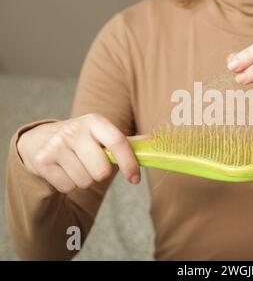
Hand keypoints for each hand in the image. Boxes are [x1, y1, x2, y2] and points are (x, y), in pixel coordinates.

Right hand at [17, 114, 140, 192]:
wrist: (40, 140)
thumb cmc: (82, 140)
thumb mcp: (102, 134)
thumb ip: (128, 142)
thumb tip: (156, 144)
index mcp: (95, 121)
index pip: (118, 142)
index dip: (130, 163)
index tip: (135, 179)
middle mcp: (74, 130)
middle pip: (101, 171)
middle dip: (101, 174)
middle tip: (93, 165)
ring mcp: (56, 145)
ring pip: (84, 181)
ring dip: (84, 179)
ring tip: (76, 166)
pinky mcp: (42, 161)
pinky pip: (67, 187)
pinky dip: (69, 184)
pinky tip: (64, 170)